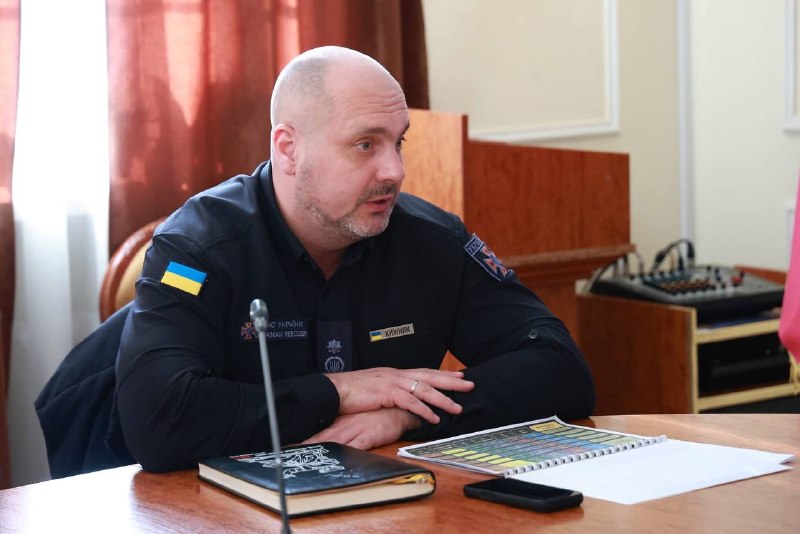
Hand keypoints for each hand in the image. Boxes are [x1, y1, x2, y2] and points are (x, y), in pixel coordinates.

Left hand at [301, 409, 420, 449]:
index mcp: (341, 423)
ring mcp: (356, 431)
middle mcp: (345, 427)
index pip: (319, 434)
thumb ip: (341, 430)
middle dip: (306, 447)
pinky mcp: (368, 437)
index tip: (288, 447)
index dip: (304, 442)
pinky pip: (353, 448)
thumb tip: (326, 440)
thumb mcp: (355, 422)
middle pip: (322, 439)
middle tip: (290, 454)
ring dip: (321, 451)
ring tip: (305, 458)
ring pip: (334, 443)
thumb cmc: (377, 418)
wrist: (398, 412)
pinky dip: (343, 454)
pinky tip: (335, 459)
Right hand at [325, 367, 473, 423]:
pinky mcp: (387, 393)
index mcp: (394, 374)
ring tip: (457, 407)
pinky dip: (424, 410)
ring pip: (424, 389)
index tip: (458, 375)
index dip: (442, 374)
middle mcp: (396, 375)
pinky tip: (434, 418)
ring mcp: (393, 383)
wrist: (334, 390)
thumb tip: (400, 400)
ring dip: (443, 399)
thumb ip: (389, 392)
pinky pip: (411, 402)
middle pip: (430, 376)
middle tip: (470, 384)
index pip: (424, 372)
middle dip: (451, 381)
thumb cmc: (351, 392)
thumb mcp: (375, 389)